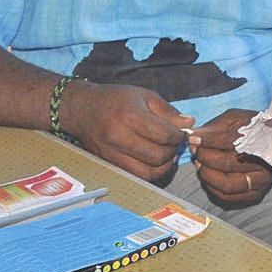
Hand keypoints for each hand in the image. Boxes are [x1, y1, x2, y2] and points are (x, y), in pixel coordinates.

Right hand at [62, 82, 191, 184]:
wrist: (81, 109)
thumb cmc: (115, 99)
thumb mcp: (144, 96)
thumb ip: (168, 111)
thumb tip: (189, 123)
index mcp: (130, 116)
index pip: (165, 135)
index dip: (179, 136)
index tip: (181, 132)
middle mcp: (119, 137)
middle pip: (158, 156)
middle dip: (173, 152)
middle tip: (175, 144)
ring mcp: (112, 153)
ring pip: (148, 172)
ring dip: (163, 166)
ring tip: (166, 154)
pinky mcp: (108, 164)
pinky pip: (135, 176)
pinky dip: (149, 172)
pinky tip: (153, 160)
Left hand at [187, 108, 271, 207]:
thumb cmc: (250, 128)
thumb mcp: (235, 119)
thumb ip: (215, 127)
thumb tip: (195, 136)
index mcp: (263, 141)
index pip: (231, 141)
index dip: (209, 140)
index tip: (194, 138)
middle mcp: (265, 163)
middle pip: (228, 164)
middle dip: (205, 156)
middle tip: (195, 150)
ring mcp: (261, 182)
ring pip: (226, 184)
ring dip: (206, 174)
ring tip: (199, 162)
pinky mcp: (255, 194)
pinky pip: (227, 197)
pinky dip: (211, 187)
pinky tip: (207, 174)